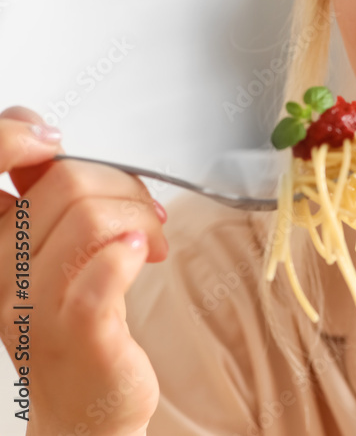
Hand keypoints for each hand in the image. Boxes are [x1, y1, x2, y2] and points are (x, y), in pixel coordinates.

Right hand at [0, 106, 167, 435]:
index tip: (57, 142)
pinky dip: (131, 253)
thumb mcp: (52, 259)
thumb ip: (49, 206)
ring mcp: (36, 305)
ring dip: (140, 217)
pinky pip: (101, 275)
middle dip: (123, 186)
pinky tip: (147, 255)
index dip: (18, 132)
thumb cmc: (79, 326)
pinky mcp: (79, 333)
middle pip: (65, 183)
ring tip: (155, 241)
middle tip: (149, 216)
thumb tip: (51, 147)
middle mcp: (3, 273)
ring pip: (89, 220)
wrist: (86, 412)